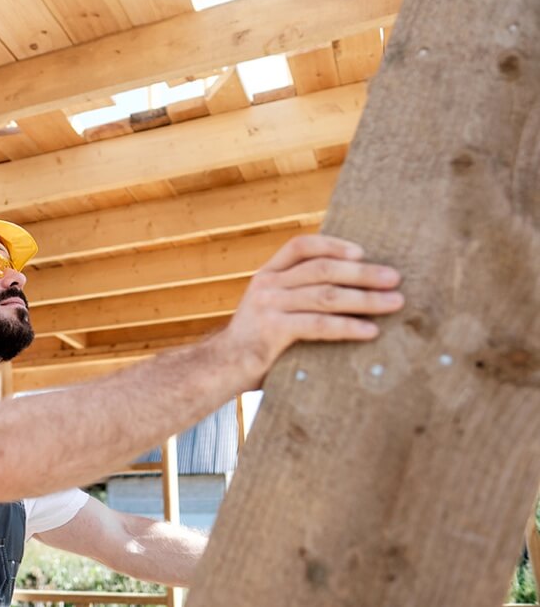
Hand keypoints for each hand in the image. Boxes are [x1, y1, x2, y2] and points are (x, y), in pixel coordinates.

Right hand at [220, 234, 403, 385]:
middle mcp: (266, 285)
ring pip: (326, 296)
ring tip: (394, 303)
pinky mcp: (272, 331)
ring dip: (365, 298)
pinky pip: (319, 325)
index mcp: (266, 275)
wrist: (218, 369)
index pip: (301, 246)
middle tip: (394, 278)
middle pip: (322, 269)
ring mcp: (268, 307)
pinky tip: (370, 331)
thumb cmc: (254, 343)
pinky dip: (348, 326)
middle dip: (362, 273)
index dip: (334, 245)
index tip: (362, 251)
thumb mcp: (271, 310)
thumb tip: (349, 292)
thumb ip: (297, 297)